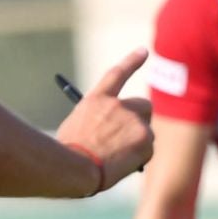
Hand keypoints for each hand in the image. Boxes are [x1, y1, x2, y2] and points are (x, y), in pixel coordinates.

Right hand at [57, 49, 154, 192]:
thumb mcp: (77, 127)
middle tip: (130, 138)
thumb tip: (115, 130)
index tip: (144, 51)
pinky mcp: (145, 136)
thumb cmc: (68, 154)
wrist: (74, 167)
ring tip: (116, 158)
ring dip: (138, 143)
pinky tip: (121, 165)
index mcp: (97, 100)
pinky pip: (148, 150)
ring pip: (146, 131)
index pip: (118, 74)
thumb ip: (98, 121)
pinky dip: (139, 159)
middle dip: (140, 121)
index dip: (132, 61)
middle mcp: (118, 104)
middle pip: (143, 107)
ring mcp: (133, 119)